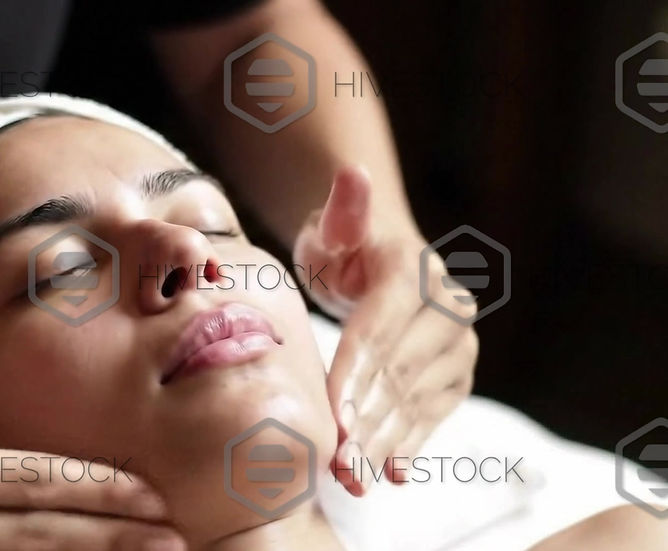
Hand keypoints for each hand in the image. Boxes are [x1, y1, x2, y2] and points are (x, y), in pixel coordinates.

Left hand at [294, 167, 477, 495]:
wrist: (378, 266)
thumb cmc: (343, 248)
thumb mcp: (333, 227)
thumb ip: (342, 210)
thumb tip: (352, 172)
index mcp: (413, 272)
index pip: (380, 328)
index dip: (356, 371)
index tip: (332, 412)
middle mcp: (447, 310)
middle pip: (399, 372)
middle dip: (365, 418)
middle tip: (337, 460)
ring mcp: (457, 347)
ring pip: (414, 401)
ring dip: (383, 442)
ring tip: (354, 477)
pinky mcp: (455, 377)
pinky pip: (429, 415)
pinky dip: (406, 444)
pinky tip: (389, 473)